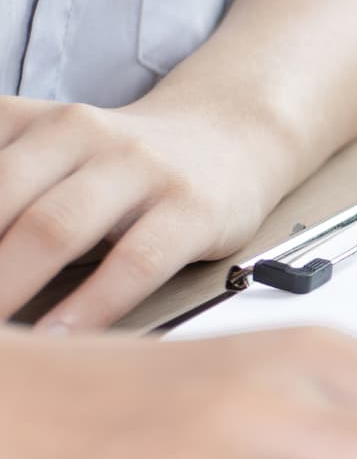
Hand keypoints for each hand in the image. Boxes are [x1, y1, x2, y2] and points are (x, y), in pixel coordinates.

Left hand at [0, 93, 283, 330]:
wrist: (231, 137)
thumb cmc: (122, 164)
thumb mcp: (45, 153)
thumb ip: (0, 188)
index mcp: (30, 121)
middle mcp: (78, 133)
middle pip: (0, 200)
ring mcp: (139, 167)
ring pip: (57, 227)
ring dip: (8, 285)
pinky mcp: (191, 207)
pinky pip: (136, 260)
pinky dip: (92, 305)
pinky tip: (61, 338)